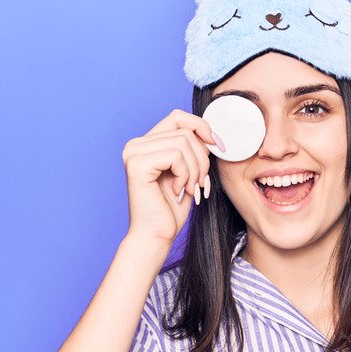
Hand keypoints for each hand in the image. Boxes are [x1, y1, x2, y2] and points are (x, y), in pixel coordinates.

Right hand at [121, 108, 221, 243]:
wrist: (157, 234)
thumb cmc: (172, 207)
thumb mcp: (188, 170)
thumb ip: (193, 148)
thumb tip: (211, 133)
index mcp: (146, 143)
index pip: (178, 117)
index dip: (201, 127)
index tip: (216, 146)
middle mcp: (135, 144)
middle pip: (185, 130)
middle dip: (201, 157)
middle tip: (199, 182)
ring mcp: (133, 153)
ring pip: (183, 142)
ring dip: (195, 169)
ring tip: (189, 188)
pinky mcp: (137, 164)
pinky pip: (176, 155)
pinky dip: (185, 174)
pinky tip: (178, 190)